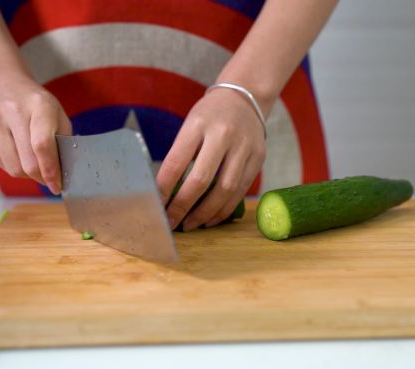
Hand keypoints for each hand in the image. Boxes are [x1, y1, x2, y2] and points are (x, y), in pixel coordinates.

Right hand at [0, 73, 70, 193]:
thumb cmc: (36, 105)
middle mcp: (11, 111)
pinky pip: (1, 163)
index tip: (57, 186)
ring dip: (28, 175)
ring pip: (13, 167)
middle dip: (41, 177)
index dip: (51, 170)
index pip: (42, 145)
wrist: (0, 84)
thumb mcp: (57, 114)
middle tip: (50, 180)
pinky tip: (19, 155)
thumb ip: (63, 141)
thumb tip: (62, 173)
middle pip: (27, 162)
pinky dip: (14, 166)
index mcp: (38, 104)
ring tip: (36, 167)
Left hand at [157, 87, 267, 230]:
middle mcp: (223, 134)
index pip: (176, 161)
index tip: (156, 205)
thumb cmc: (210, 116)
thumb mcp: (191, 125)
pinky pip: (241, 191)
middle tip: (172, 222)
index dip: (164, 188)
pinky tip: (211, 218)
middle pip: (201, 179)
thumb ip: (181, 155)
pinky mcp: (258, 158)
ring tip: (191, 224)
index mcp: (198, 124)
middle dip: (183, 206)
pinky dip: (224, 209)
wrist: (246, 98)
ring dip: (205, 213)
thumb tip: (165, 193)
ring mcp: (244, 147)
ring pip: (225, 190)